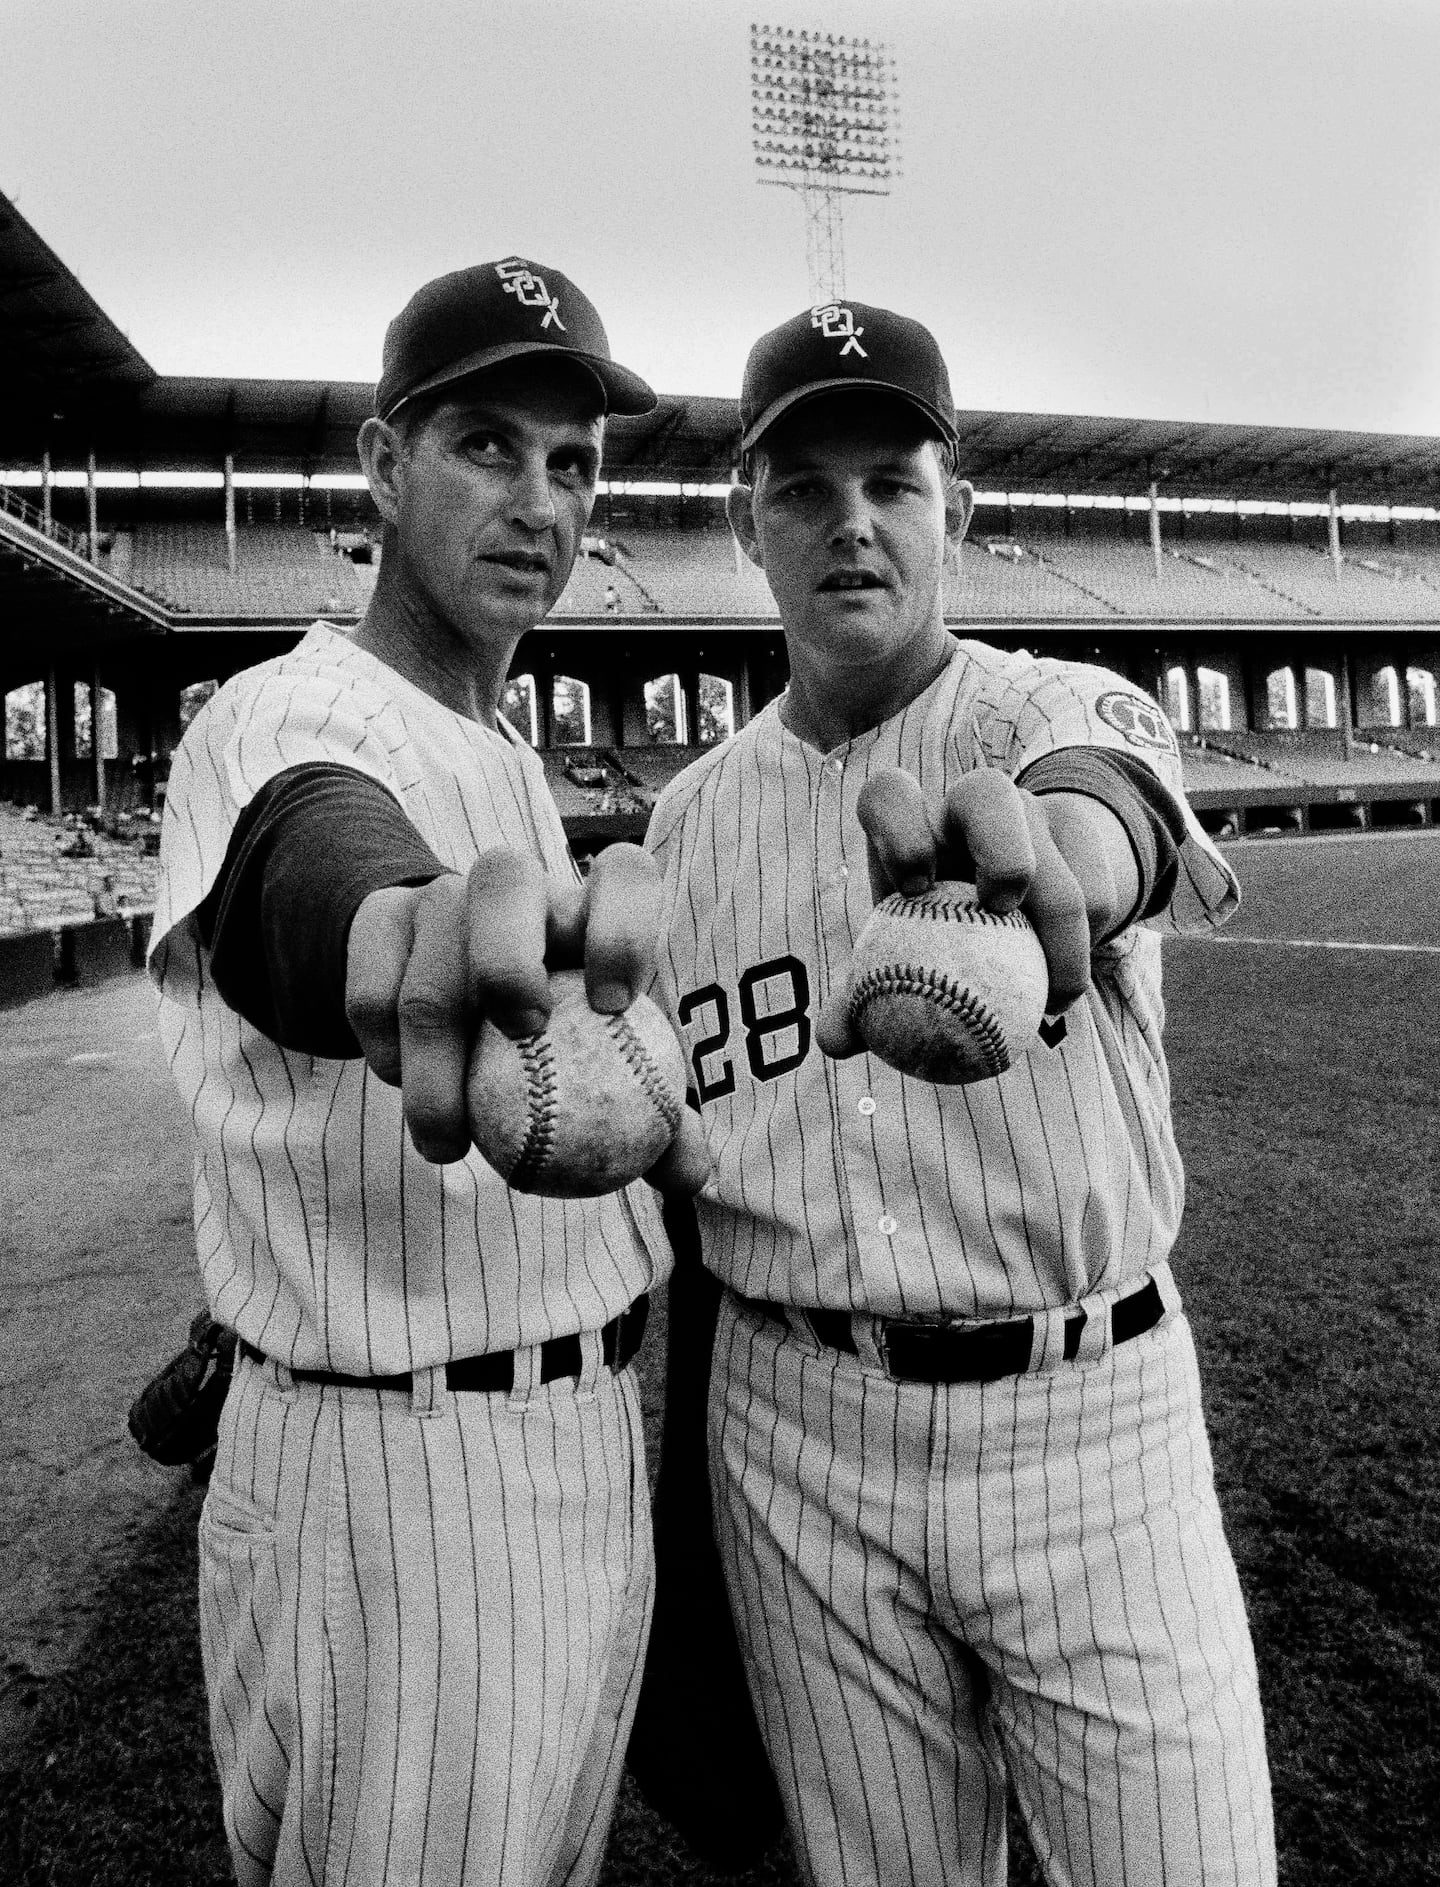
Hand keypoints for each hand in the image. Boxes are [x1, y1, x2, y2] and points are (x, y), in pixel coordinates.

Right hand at [345, 842, 706, 1187]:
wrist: (458, 990)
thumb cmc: (568, 1038)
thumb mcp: (613, 1070)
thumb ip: (659, 1120)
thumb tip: (688, 1177)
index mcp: (591, 900)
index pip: (624, 875)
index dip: (623, 925)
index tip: (616, 1004)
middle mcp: (516, 882)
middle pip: (504, 878)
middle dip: (507, 958)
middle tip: (521, 1040)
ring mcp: (438, 894)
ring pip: (427, 965)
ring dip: (434, 1067)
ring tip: (450, 1144)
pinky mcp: (377, 922)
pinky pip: (370, 994)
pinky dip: (383, 1055)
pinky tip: (403, 1099)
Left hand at [815, 766, 1138, 1057]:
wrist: (1006, 905)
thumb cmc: (926, 937)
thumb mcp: (894, 962)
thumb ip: (859, 999)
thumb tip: (835, 1041)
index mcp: (908, 819)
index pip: (891, 794)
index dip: (899, 829)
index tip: (913, 890)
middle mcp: (969, 801)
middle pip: (988, 792)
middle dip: (998, 848)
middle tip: (998, 913)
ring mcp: (1031, 810)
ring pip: (1055, 859)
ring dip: (1059, 936)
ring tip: (1051, 1002)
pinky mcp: (1079, 833)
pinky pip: (1095, 891)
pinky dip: (1086, 947)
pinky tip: (1065, 994)